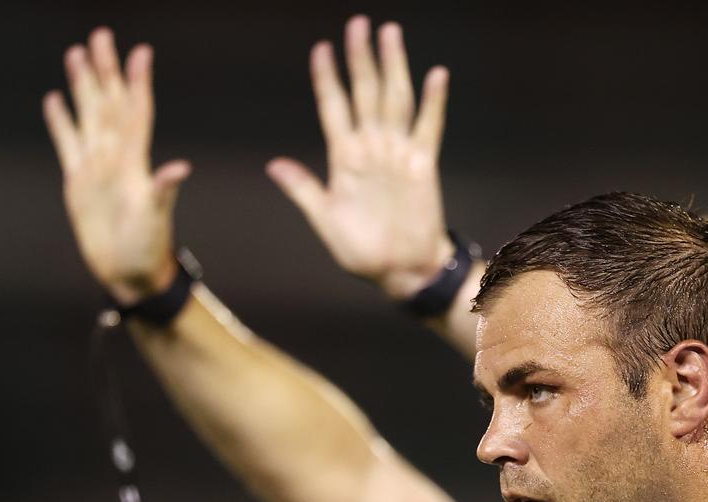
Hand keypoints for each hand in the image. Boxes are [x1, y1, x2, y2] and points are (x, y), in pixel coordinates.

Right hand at [43, 28, 191, 305]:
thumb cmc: (148, 248)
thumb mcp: (156, 218)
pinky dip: (62, 121)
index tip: (141, 52)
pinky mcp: (79, 181)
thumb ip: (164, 191)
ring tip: (77, 53)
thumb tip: (181, 169)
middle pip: (109, 103)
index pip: (137, 112)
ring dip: (84, 85)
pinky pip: (68, 143)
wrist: (130, 272)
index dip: (138, 83)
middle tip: (101, 35)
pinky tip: (57, 99)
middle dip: (106, 70)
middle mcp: (117, 157)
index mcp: (135, 162)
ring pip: (88, 116)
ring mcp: (97, 167)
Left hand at [266, 16, 452, 299]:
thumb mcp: (325, 221)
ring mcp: (397, 153)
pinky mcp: (422, 165)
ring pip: (394, 100)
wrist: (402, 271)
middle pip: (365, 92)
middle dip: (361, 58)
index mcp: (343, 159)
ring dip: (392, 67)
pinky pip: (428, 127)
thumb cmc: (362, 252)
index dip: (327, 79)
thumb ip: (303, 189)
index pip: (333, 107)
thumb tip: (272, 164)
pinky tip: (435, 76)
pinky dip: (432, 103)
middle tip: (359, 24)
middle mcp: (371, 148)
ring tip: (390, 35)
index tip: (321, 49)